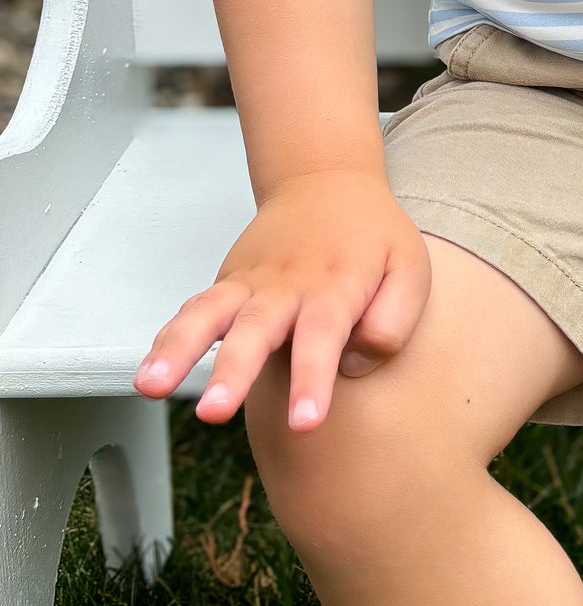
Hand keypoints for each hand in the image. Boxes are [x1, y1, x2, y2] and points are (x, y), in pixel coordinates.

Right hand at [131, 168, 431, 431]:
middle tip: (214, 412)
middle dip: (233, 372)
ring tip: (150, 385)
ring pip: (209, 313)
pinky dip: (168, 338)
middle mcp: (288, 285)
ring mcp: (251, 283)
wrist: (328, 182)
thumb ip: (393, 321)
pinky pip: (194, 310)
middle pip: (256, 329)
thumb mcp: (410, 269)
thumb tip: (350, 365)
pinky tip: (147, 373)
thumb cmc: (374, 238)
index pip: (324, 336)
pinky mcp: (228, 284)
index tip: (304, 423)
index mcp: (337, 285)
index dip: (312, 379)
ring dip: (179, 348)